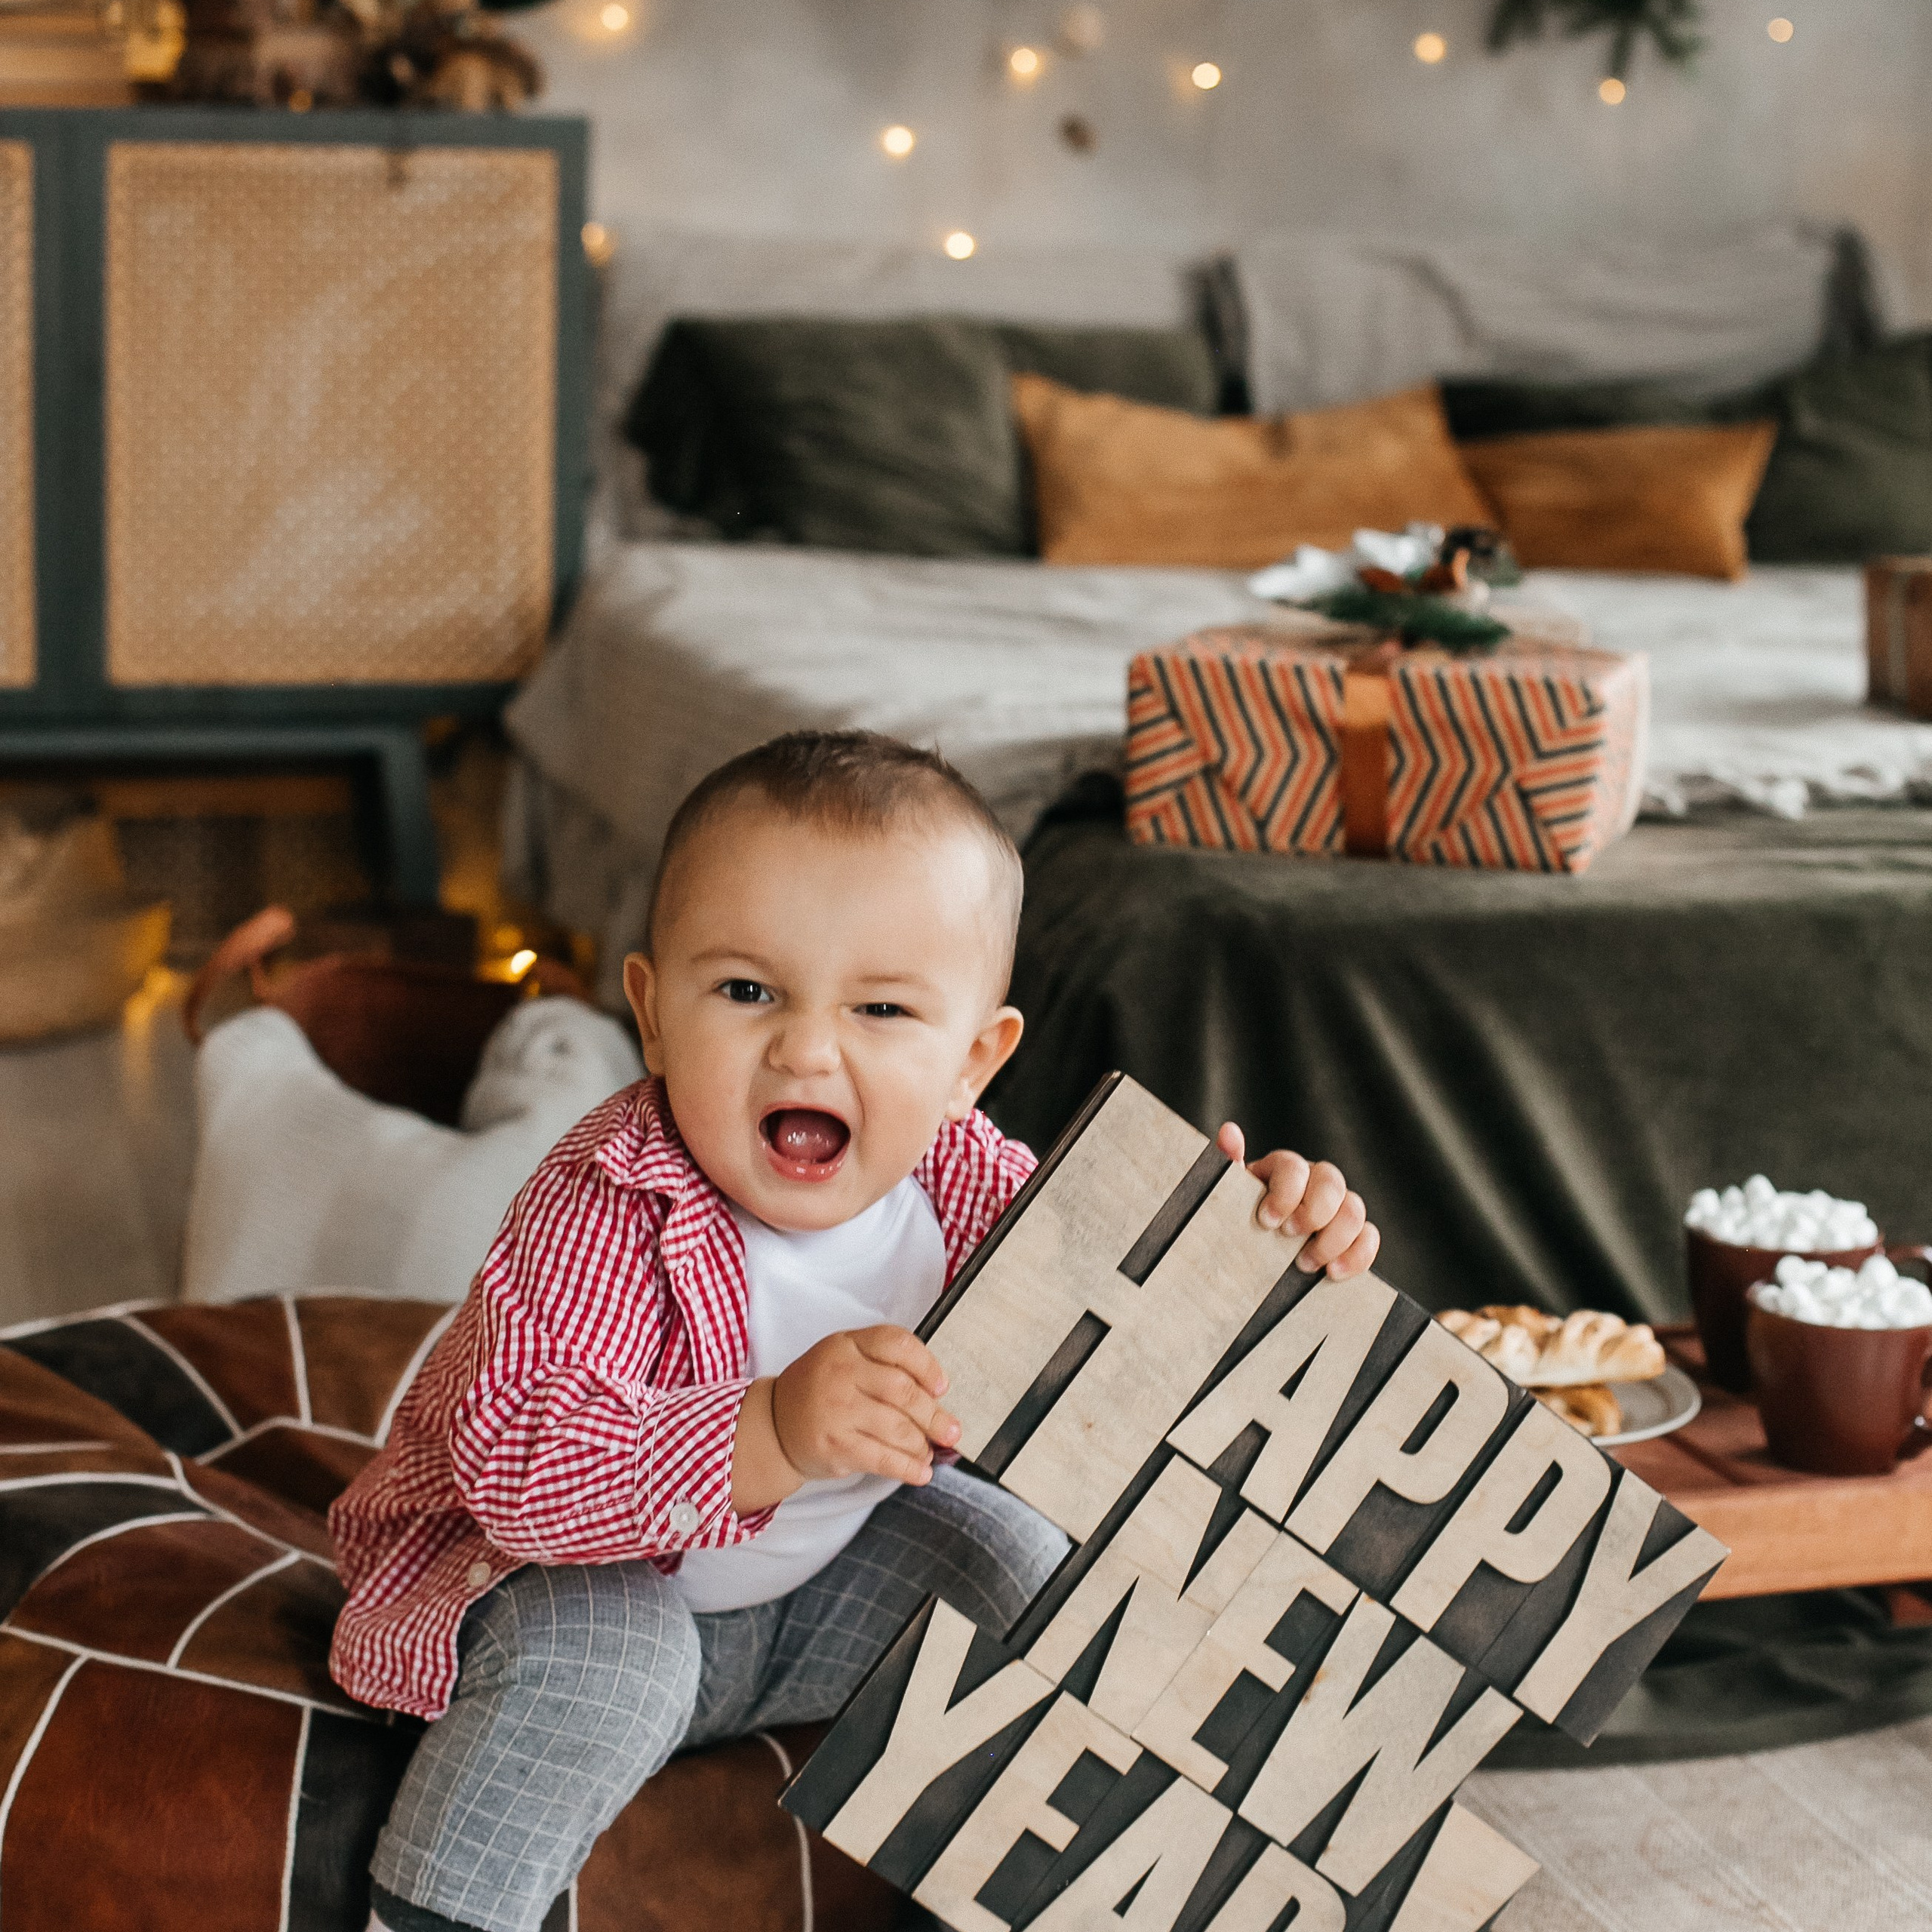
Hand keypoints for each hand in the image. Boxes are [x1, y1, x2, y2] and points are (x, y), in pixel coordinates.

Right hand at [771, 1325, 961, 1488]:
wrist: (774, 1425)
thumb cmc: (821, 1389)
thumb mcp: (844, 1359)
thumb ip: (884, 1365)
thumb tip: (938, 1396)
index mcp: (847, 1344)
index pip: (897, 1344)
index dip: (927, 1366)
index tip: (942, 1387)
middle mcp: (841, 1373)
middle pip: (903, 1391)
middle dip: (934, 1415)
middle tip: (952, 1430)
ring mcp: (837, 1410)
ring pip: (897, 1428)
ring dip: (922, 1444)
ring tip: (930, 1451)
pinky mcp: (836, 1445)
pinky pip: (883, 1458)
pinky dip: (908, 1468)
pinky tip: (920, 1472)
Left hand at [1216, 1123, 1379, 1279]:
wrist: (1258, 1250)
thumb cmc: (1244, 1217)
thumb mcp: (1231, 1195)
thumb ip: (1230, 1165)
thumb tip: (1229, 1131)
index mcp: (1286, 1168)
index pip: (1294, 1167)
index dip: (1284, 1193)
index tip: (1266, 1222)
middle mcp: (1317, 1180)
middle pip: (1331, 1182)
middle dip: (1312, 1213)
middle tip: (1288, 1237)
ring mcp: (1340, 1205)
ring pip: (1354, 1210)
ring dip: (1333, 1239)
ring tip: (1305, 1264)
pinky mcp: (1355, 1233)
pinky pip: (1370, 1236)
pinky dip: (1357, 1255)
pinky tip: (1333, 1273)